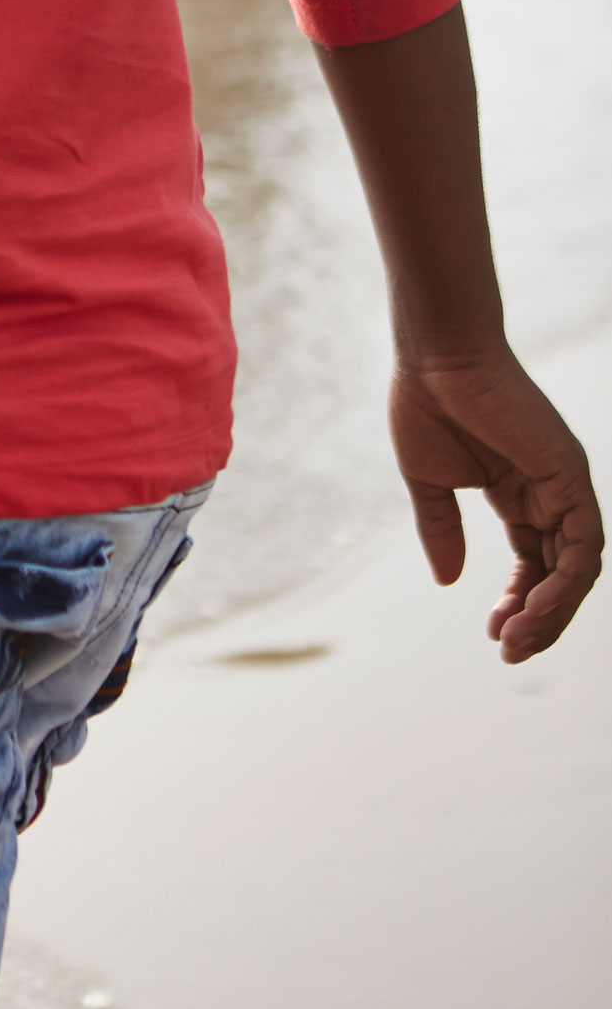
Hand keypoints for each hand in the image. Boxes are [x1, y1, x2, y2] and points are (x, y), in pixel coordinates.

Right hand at [389, 343, 600, 660]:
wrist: (433, 357)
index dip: (519, 602)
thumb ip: (442, 530)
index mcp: (521, 492)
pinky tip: (534, 608)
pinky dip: (566, 582)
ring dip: (552, 611)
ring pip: (578, 567)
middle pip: (562, 572)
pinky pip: (583, 543)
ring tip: (517, 640)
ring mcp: (564, 483)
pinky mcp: (569, 475)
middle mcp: (551, 491)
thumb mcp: (429, 483)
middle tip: (508, 651)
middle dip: (539, 619)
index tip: (492, 633)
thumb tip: (450, 581)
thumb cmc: (426, 403)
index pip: (536, 561)